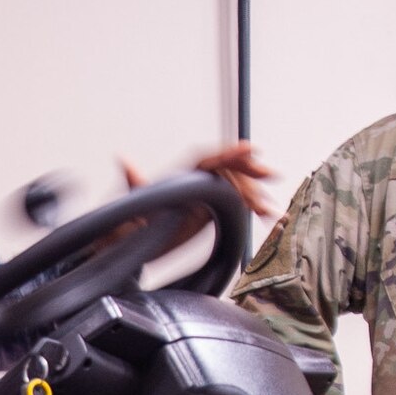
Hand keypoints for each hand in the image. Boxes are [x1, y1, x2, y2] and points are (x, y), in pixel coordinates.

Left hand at [120, 141, 276, 237]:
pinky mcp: (210, 210)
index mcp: (177, 179)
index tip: (248, 149)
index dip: (226, 153)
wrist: (126, 244)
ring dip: (255, 195)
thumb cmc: (125, 223)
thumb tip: (123, 160)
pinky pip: (235, 205)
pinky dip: (253, 208)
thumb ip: (133, 183)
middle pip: (226, 171)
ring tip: (272, 211)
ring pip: (235, 189)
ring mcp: (203, 196)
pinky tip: (269, 216)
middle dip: (249, 172)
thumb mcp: (129, 205)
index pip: (205, 160)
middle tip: (271, 175)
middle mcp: (193, 183)